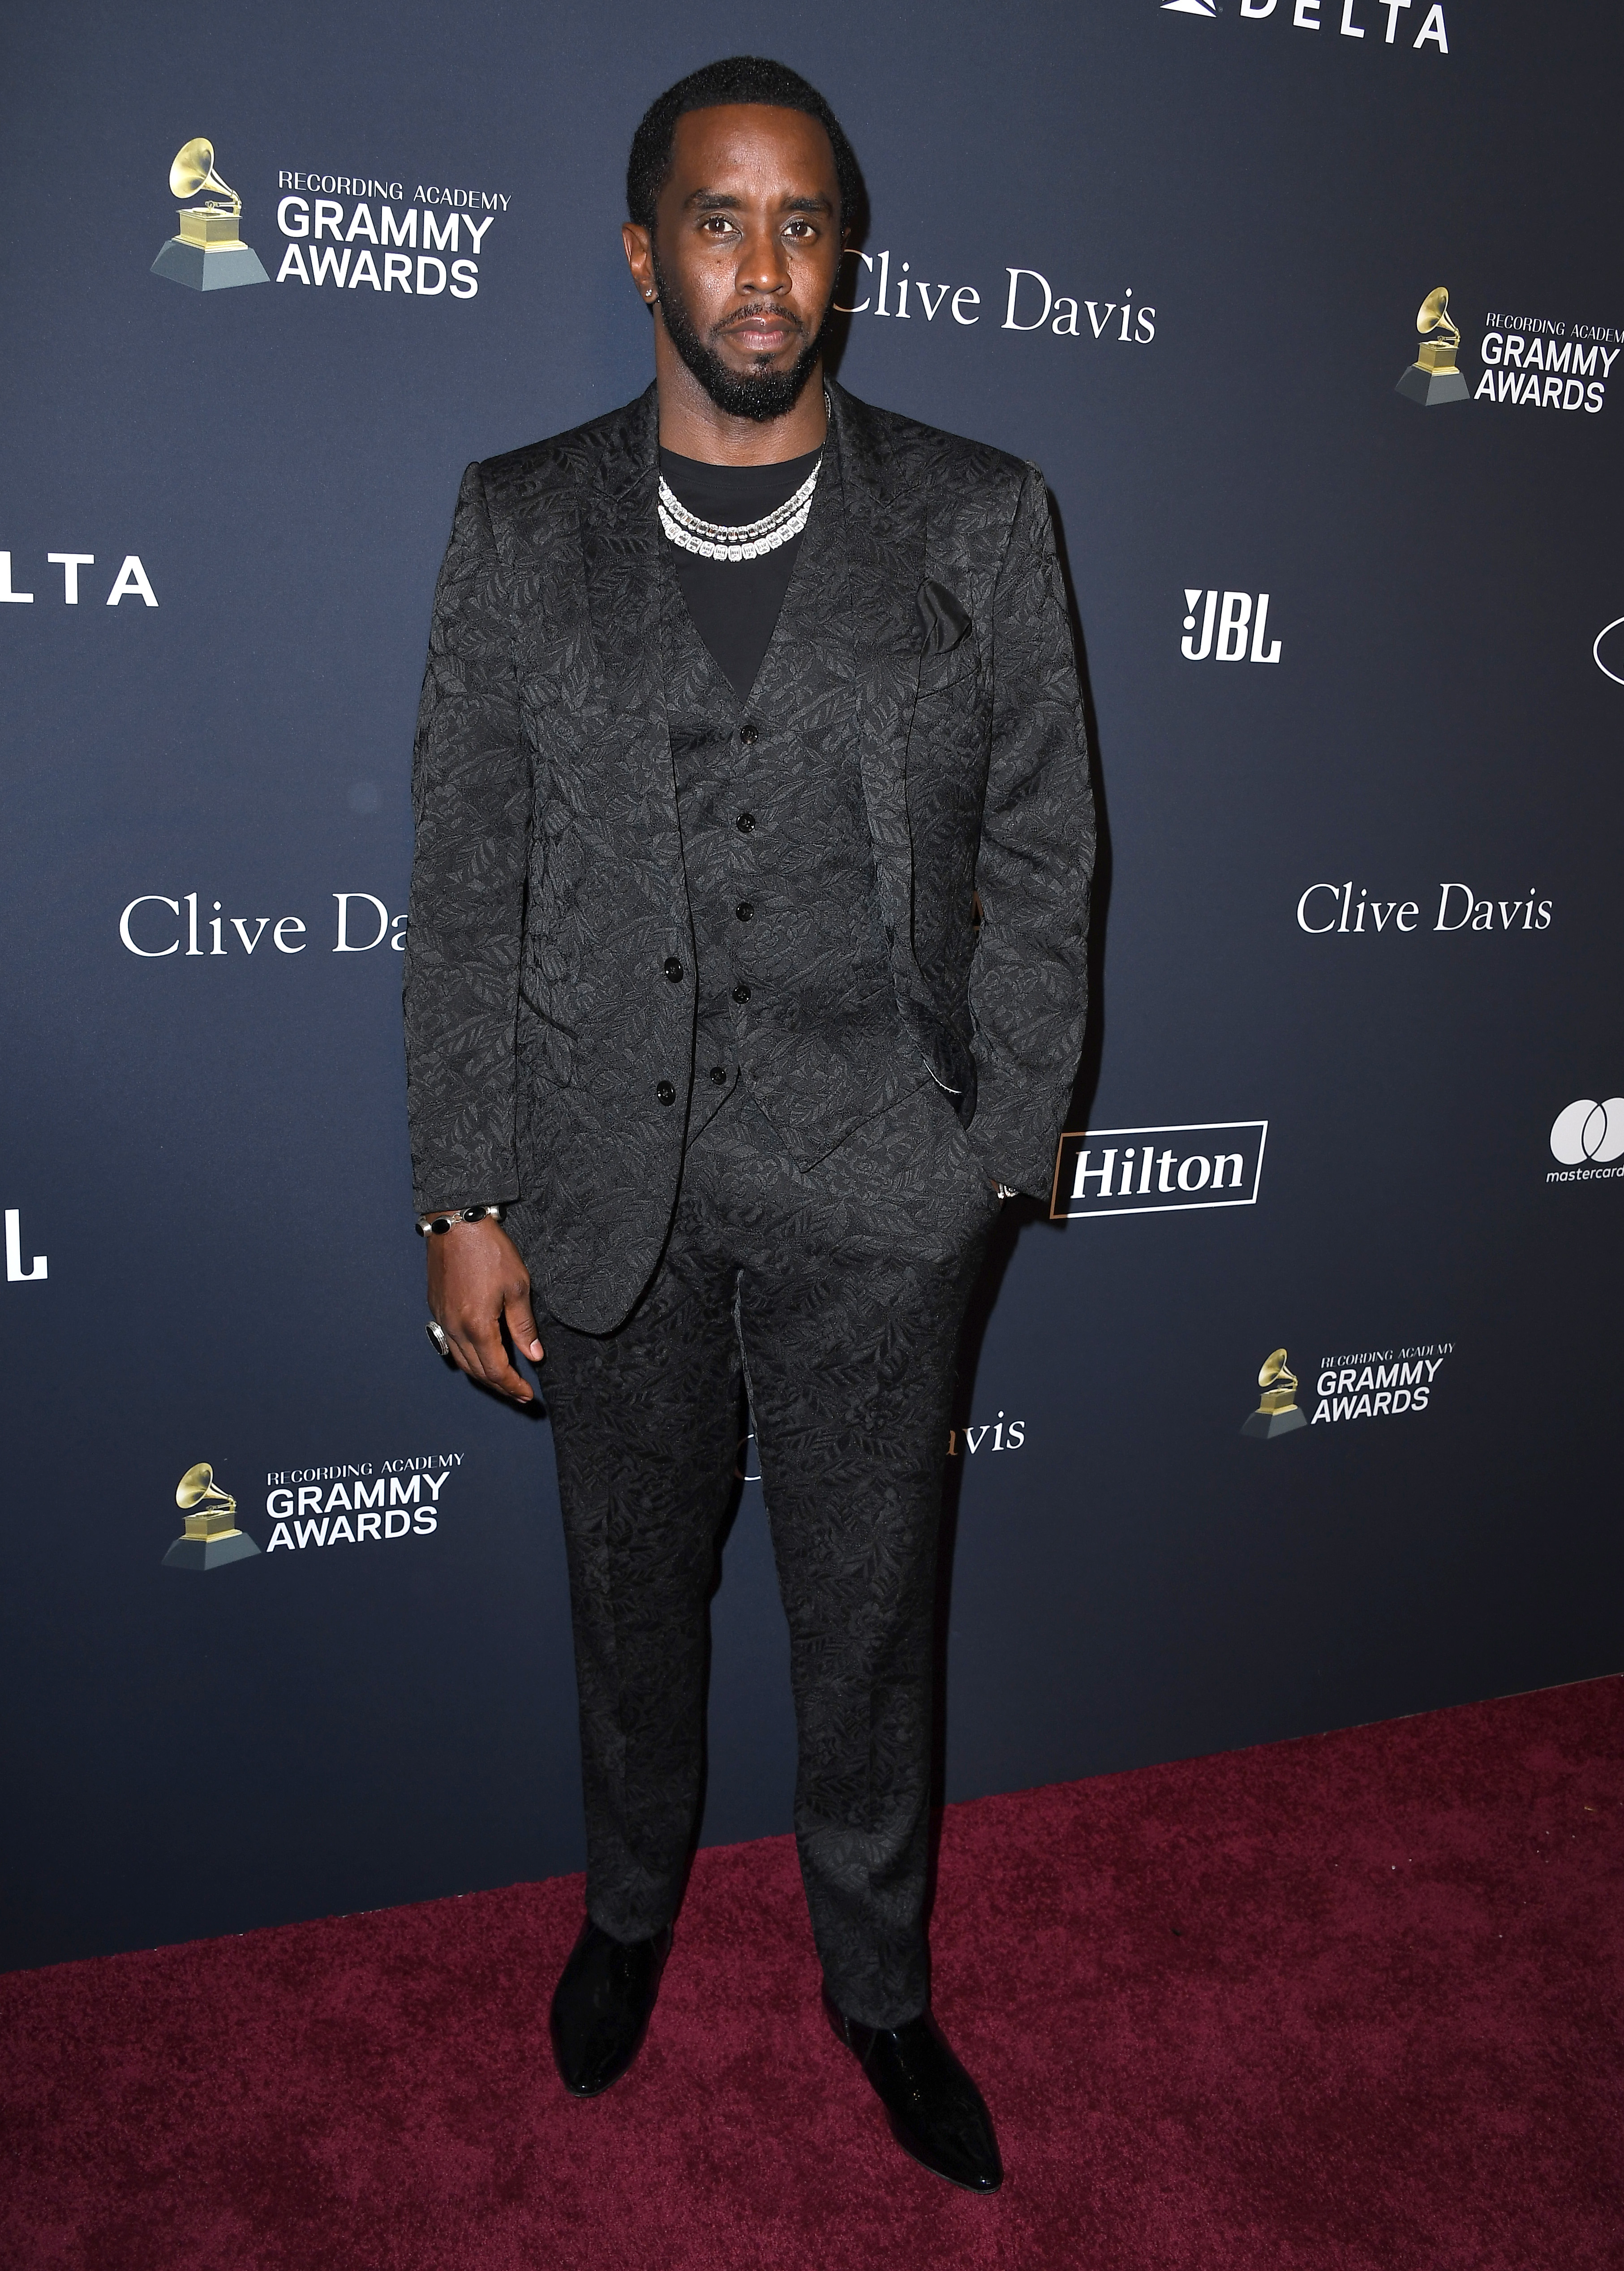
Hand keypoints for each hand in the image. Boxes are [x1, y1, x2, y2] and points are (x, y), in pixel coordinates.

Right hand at [427, 1219, 542, 1403]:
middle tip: (519, 1394)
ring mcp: (441, 1319)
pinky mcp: (436, 1308)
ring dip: (482, 1375)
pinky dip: (468, 1357)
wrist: (457, 1224)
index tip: (528, 1395)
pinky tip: (481, 1354)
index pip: (496, 1370)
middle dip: (499, 1387)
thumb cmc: (489, 1251)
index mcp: (477, 1326)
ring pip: (461, 1361)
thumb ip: (524, 1326)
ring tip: (503, 1380)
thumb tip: (534, 1355)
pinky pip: (450, 1344)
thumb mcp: (517, 1287)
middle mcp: (454, 1328)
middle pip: (477, 1371)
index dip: (513, 1387)